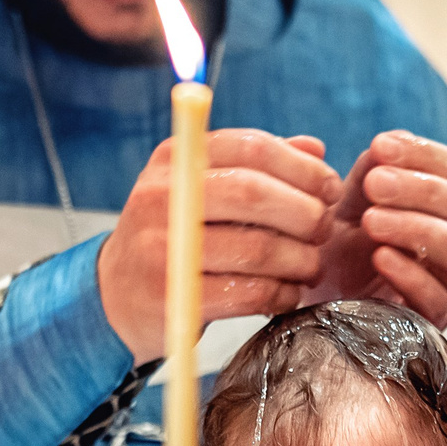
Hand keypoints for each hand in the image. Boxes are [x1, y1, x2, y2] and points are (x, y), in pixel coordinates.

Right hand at [97, 131, 344, 362]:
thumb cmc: (176, 235)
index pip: (252, 147)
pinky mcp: (172, 297)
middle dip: (305, 213)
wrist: (116, 294)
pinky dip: (280, 294)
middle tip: (324, 231)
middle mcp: (163, 195)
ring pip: (257, 249)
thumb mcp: (204, 188)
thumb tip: (315, 149)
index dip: (302, 168)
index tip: (330, 190)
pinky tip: (287, 293)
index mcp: (177, 158)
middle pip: (254, 194)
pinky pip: (248, 294)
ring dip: (299, 260)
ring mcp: (163, 248)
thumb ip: (258, 166)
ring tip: (310, 266)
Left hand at [308, 131, 446, 327]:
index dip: (422, 154)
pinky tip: (380, 257)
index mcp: (439, 205)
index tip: (380, 147)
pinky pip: (439, 298)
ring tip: (372, 221)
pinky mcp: (434, 321)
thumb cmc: (337, 250)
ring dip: (417, 228)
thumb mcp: (346, 204)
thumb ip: (366, 171)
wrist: (315, 302)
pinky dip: (411, 275)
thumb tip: (385, 144)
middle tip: (376, 183)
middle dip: (421, 190)